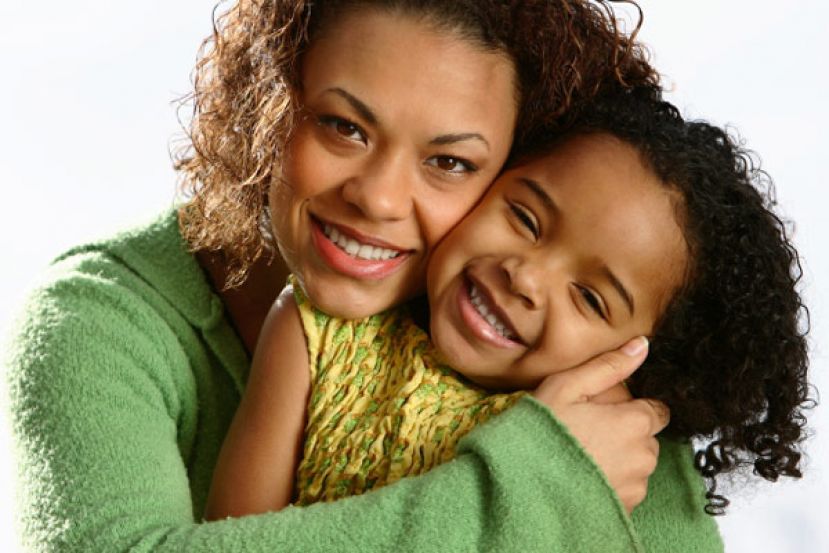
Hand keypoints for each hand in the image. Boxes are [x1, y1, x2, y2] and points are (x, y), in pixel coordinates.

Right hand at [532, 337, 668, 512]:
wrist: (522, 487)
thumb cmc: (542, 432)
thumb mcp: (567, 387)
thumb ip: (608, 366)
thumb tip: (642, 345)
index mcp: (635, 423)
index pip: (657, 410)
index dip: (632, 408)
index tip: (606, 411)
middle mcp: (643, 456)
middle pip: (646, 438)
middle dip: (625, 433)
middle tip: (586, 431)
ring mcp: (635, 487)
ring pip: (637, 465)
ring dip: (619, 460)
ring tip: (581, 457)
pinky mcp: (624, 510)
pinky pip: (626, 490)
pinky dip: (611, 484)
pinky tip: (582, 477)